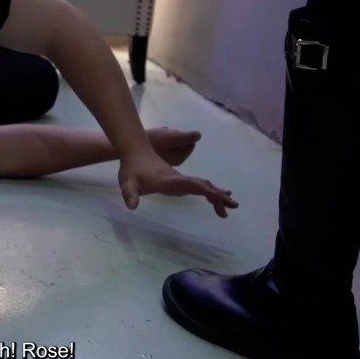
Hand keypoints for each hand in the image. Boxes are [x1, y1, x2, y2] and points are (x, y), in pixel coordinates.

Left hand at [118, 150, 238, 217]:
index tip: (220, 197)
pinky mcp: (178, 181)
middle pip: (203, 186)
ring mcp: (180, 179)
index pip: (192, 184)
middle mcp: (179, 179)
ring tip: (229, 205)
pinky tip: (215, 197)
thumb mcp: (127, 182)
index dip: (207, 191)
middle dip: (218, 196)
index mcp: (170, 179)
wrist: (135, 151)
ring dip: (216, 195)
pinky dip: (209, 192)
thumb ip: (130, 193)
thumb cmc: (131, 168)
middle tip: (232, 206)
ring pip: (203, 186)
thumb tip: (131, 206)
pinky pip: (198, 186)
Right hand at [147, 127, 201, 165]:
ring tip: (160, 133)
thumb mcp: (173, 137)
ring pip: (171, 145)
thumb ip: (187, 137)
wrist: (131, 147)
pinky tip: (155, 136)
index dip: (185, 136)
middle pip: (181, 145)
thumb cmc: (153, 142)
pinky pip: (163, 146)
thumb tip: (198, 136)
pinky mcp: (155, 158)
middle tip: (167, 132)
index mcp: (179, 160)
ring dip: (168, 137)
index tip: (174, 133)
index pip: (190, 145)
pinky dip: (161, 140)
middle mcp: (173, 163)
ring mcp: (163, 161)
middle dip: (176, 137)